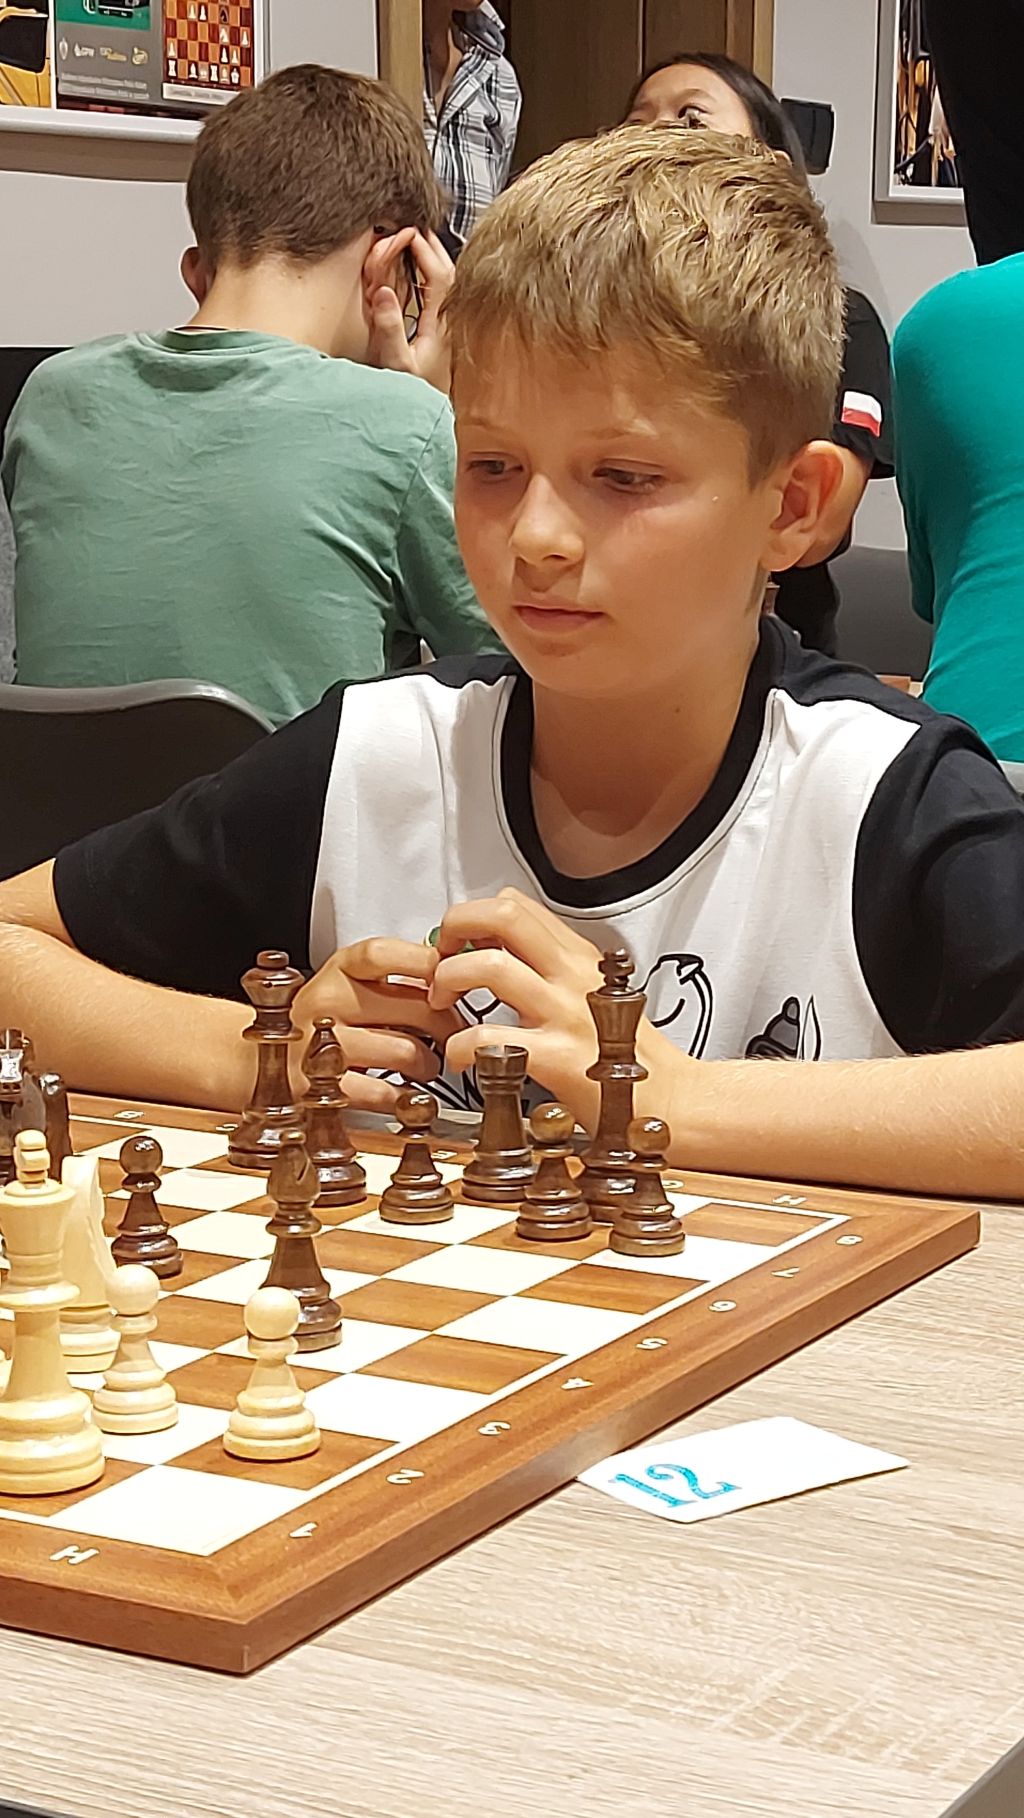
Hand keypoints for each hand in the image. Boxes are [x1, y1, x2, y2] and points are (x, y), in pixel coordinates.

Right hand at [295, 938, 464, 1112]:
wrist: (264, 1062)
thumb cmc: (322, 1022)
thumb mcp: (352, 985)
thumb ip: (398, 977)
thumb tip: (456, 976)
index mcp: (339, 970)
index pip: (385, 954)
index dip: (428, 965)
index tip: (451, 981)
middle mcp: (326, 1002)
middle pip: (415, 1007)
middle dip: (447, 1027)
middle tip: (451, 1037)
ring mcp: (322, 1046)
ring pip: (407, 1052)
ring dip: (428, 1065)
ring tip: (424, 1066)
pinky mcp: (321, 1088)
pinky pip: (385, 1093)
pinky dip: (405, 1097)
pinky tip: (403, 1092)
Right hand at [365, 228, 454, 394]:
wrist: (422, 420)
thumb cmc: (409, 395)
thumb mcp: (394, 363)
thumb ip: (389, 328)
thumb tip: (382, 291)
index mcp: (442, 325)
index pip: (441, 274)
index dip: (425, 250)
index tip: (408, 230)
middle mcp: (450, 322)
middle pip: (449, 271)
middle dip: (431, 245)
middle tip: (413, 223)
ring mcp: (448, 327)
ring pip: (446, 281)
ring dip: (431, 258)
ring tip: (415, 238)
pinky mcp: (442, 334)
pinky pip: (438, 294)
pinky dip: (429, 275)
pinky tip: (418, 270)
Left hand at [426, 889, 662, 1127]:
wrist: (672, 1101)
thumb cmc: (629, 1055)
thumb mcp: (597, 995)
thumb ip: (554, 971)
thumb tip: (499, 950)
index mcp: (578, 958)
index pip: (516, 905)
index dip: (474, 916)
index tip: (458, 944)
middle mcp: (572, 976)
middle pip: (503, 915)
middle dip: (455, 924)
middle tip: (439, 957)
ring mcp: (565, 1014)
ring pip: (488, 966)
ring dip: (447, 980)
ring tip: (442, 1006)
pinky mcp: (558, 1058)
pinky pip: (488, 1039)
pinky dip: (458, 1046)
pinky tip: (461, 1058)